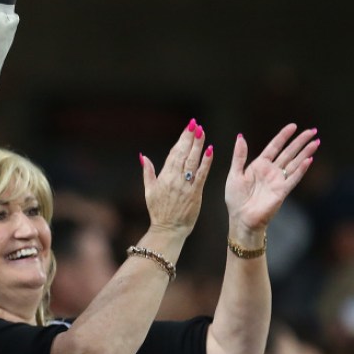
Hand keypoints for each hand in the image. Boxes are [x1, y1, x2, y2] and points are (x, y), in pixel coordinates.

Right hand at [139, 119, 212, 238]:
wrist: (168, 229)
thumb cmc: (158, 211)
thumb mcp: (148, 191)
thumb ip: (147, 172)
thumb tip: (143, 156)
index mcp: (163, 176)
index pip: (174, 153)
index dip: (181, 139)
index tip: (188, 127)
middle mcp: (175, 178)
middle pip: (183, 153)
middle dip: (190, 138)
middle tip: (195, 124)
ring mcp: (185, 185)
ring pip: (192, 161)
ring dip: (198, 145)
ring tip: (202, 132)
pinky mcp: (195, 192)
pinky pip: (201, 174)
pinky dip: (206, 162)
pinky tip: (210, 150)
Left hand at [224, 124, 318, 236]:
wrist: (241, 218)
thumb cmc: (236, 199)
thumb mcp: (234, 174)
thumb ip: (239, 156)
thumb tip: (240, 136)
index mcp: (259, 165)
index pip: (274, 146)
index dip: (284, 136)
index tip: (293, 126)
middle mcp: (271, 171)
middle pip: (289, 152)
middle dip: (300, 141)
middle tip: (313, 131)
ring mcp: (278, 181)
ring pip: (294, 163)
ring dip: (305, 153)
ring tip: (316, 142)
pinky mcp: (282, 191)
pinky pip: (293, 178)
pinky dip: (301, 169)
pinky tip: (309, 160)